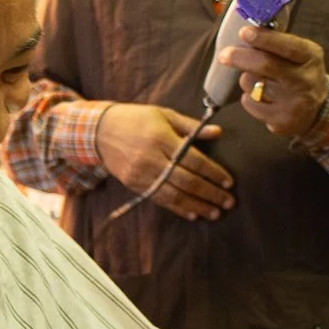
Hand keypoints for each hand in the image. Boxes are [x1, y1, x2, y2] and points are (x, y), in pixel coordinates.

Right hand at [95, 103, 234, 221]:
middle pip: (187, 181)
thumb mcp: (164, 114)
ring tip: (214, 213)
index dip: (213, 172)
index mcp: (161, 138)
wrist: (99, 130)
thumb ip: (191, 126)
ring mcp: (141, 174)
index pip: (194, 159)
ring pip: (174, 195)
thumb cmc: (135, 119)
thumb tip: (218, 132)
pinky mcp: (134, 184)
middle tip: (228, 202)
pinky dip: (177, 208)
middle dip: (210, 193)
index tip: (229, 182)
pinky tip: (193, 214)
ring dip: (197, 206)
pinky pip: (159, 200)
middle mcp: (151, 158)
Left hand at [219, 27, 328, 137]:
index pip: (288, 46)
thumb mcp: (299, 55)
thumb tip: (244, 33)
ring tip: (260, 81)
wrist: (316, 111)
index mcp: (310, 57)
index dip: (264, 39)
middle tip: (224, 55)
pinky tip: (262, 98)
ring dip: (247, 79)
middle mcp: (305, 80)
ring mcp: (294, 103)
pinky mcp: (281, 121)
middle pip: (266, 65)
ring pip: (252, 83)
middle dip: (240, 57)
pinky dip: (248, 97)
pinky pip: (249, 102)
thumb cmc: (299, 74)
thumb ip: (276, 45)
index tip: (244, 32)